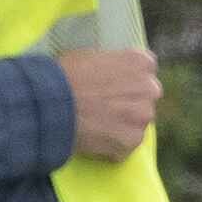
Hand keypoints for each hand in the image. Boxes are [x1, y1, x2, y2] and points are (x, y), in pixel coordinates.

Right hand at [53, 46, 161, 161]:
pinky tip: (95, 140)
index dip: (128, 80)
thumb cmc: (65, 75)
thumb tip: (111, 75)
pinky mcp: (133, 140)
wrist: (52, 103)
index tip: (113, 87)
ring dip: (123, 126)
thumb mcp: (92, 56)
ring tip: (98, 127)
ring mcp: (143, 116)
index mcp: (141, 62)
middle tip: (106, 108)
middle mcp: (149, 87)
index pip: (146, 71)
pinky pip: (126, 145)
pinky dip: (113, 146)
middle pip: (145, 97)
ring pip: (137, 123)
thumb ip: (112, 65)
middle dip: (130, 103)